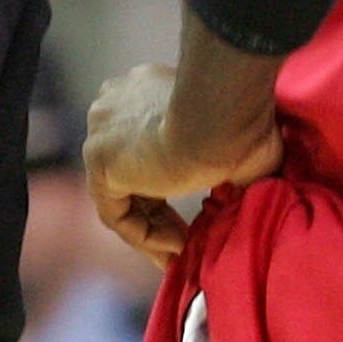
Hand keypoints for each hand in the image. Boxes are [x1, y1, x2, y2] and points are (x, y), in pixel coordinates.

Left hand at [84, 62, 282, 267]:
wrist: (222, 119)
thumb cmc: (243, 124)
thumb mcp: (242, 144)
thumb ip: (231, 164)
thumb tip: (242, 197)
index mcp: (145, 89)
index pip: (145, 146)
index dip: (170, 185)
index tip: (196, 211)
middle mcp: (115, 104)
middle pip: (131, 172)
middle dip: (160, 211)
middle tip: (188, 241)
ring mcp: (102, 130)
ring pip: (121, 195)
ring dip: (154, 228)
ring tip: (184, 252)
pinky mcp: (99, 160)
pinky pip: (114, 212)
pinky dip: (143, 235)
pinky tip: (177, 247)